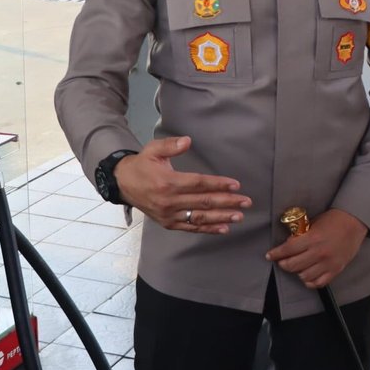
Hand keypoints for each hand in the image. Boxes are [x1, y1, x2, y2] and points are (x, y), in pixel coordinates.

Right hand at [114, 136, 249, 233]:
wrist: (123, 184)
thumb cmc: (142, 165)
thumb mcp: (153, 150)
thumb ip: (171, 145)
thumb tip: (188, 141)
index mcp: (168, 182)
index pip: (199, 184)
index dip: (218, 184)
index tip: (235, 185)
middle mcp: (169, 201)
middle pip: (203, 202)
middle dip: (227, 202)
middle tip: (246, 201)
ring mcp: (169, 215)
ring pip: (200, 217)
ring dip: (221, 217)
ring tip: (239, 216)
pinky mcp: (168, 223)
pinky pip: (191, 227)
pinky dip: (207, 229)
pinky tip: (223, 228)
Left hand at [264, 208, 366, 288]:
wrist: (354, 223)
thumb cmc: (333, 220)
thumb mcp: (314, 223)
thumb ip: (301, 235)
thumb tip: (289, 243)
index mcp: (313, 238)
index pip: (288, 249)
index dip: (276, 253)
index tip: (270, 255)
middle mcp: (319, 253)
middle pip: (293, 265)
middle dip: (283, 264)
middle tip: (281, 261)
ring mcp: (328, 263)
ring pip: (304, 276)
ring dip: (297, 272)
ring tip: (296, 267)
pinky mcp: (336, 270)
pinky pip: (319, 283)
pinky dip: (310, 282)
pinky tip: (307, 276)